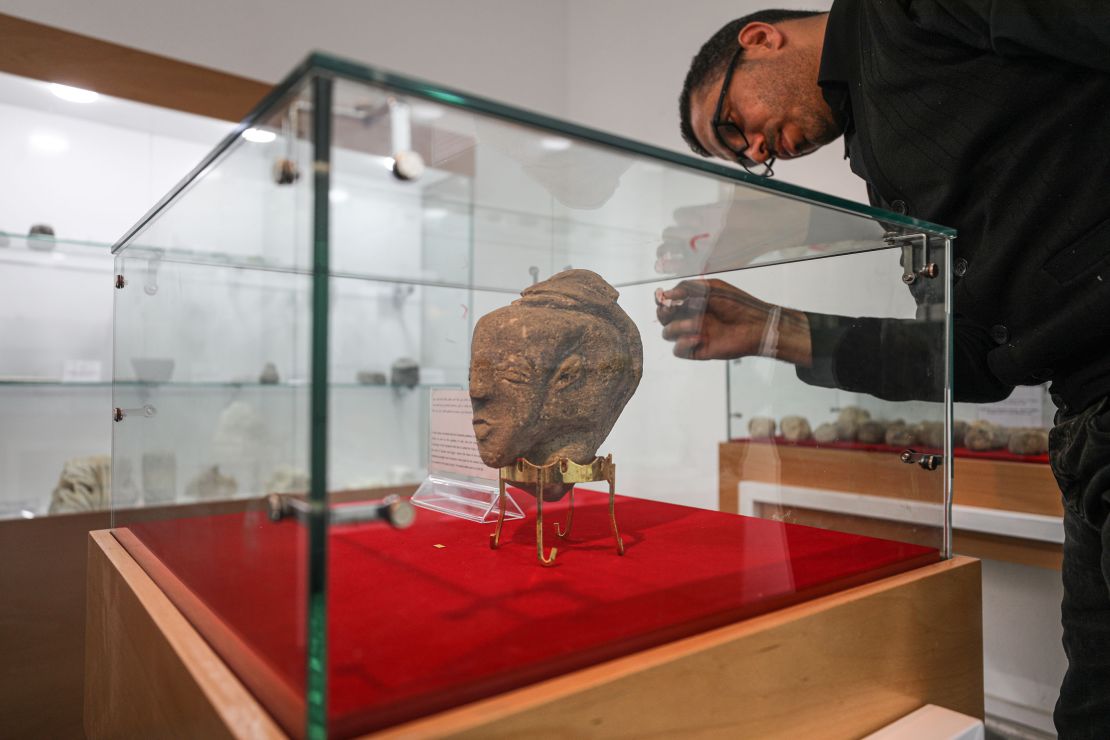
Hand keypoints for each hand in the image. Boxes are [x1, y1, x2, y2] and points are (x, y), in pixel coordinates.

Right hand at [656, 279, 812, 365]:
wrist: (755, 324)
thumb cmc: (737, 303)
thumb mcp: (712, 287)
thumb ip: (687, 288)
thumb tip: (666, 294)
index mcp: (693, 302)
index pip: (668, 301)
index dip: (662, 300)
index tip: (662, 297)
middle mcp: (690, 318)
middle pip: (663, 318)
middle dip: (663, 313)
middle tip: (671, 309)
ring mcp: (693, 334)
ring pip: (668, 333)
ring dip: (677, 327)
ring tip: (696, 324)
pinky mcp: (698, 350)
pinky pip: (678, 350)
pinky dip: (683, 343)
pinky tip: (698, 337)